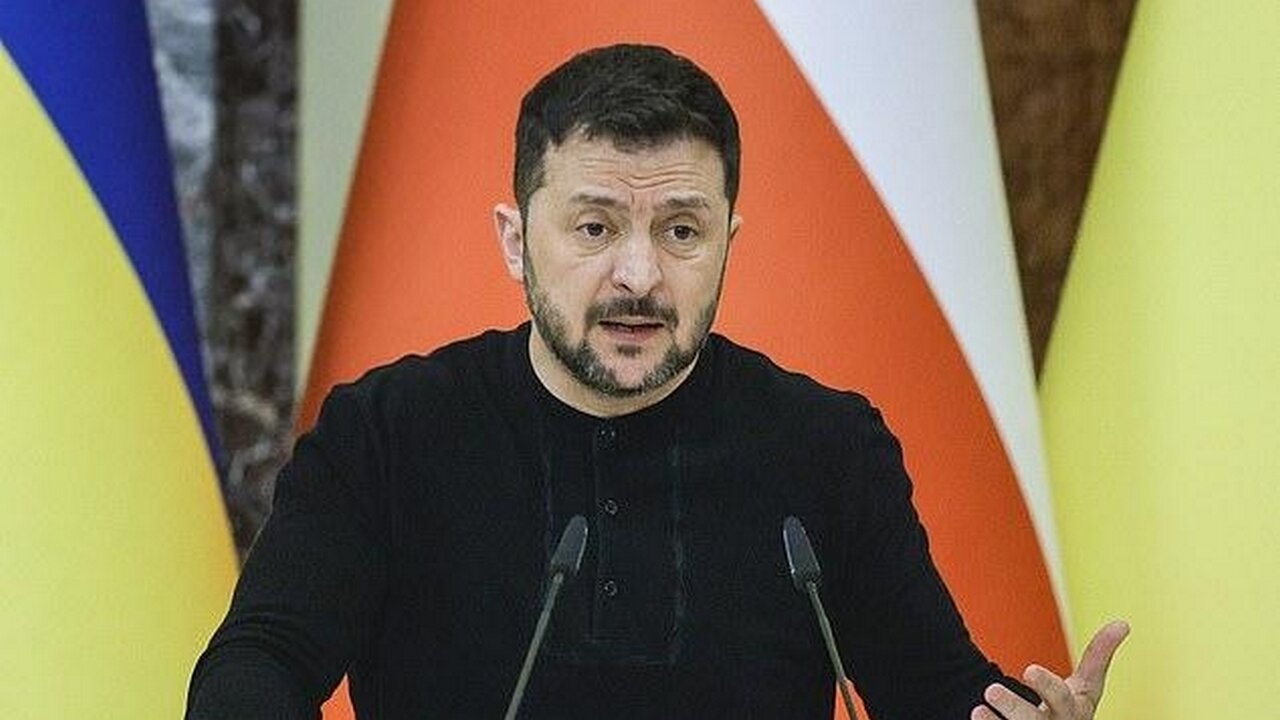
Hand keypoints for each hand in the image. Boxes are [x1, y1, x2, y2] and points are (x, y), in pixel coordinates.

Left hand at [971, 620, 1128, 719]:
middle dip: (1015, 707)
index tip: (1028, 670)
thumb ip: (1098, 656)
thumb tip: (1123, 622)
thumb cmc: (1071, 709)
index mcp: (1074, 711)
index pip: (1062, 699)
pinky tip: (976, 716)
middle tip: (991, 690)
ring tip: (979, 707)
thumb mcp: (1088, 686)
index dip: (1046, 686)